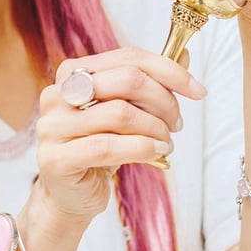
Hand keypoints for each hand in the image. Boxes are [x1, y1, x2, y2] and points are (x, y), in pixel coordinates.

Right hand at [34, 47, 205, 223]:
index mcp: (72, 73)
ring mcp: (52, 126)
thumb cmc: (98, 150)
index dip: (169, 71)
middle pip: (126, 80)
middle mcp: (56, 94)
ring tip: (165, 142)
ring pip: (120, 114)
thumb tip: (182, 55)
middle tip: (177, 123)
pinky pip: (106, 146)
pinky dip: (140, 148)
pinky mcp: (54, 159)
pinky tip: (155, 153)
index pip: (128, 58)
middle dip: (164, 101)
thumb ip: (149, 83)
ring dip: (155, 128)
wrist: (71, 195)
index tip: (198, 90)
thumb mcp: (126, 113)